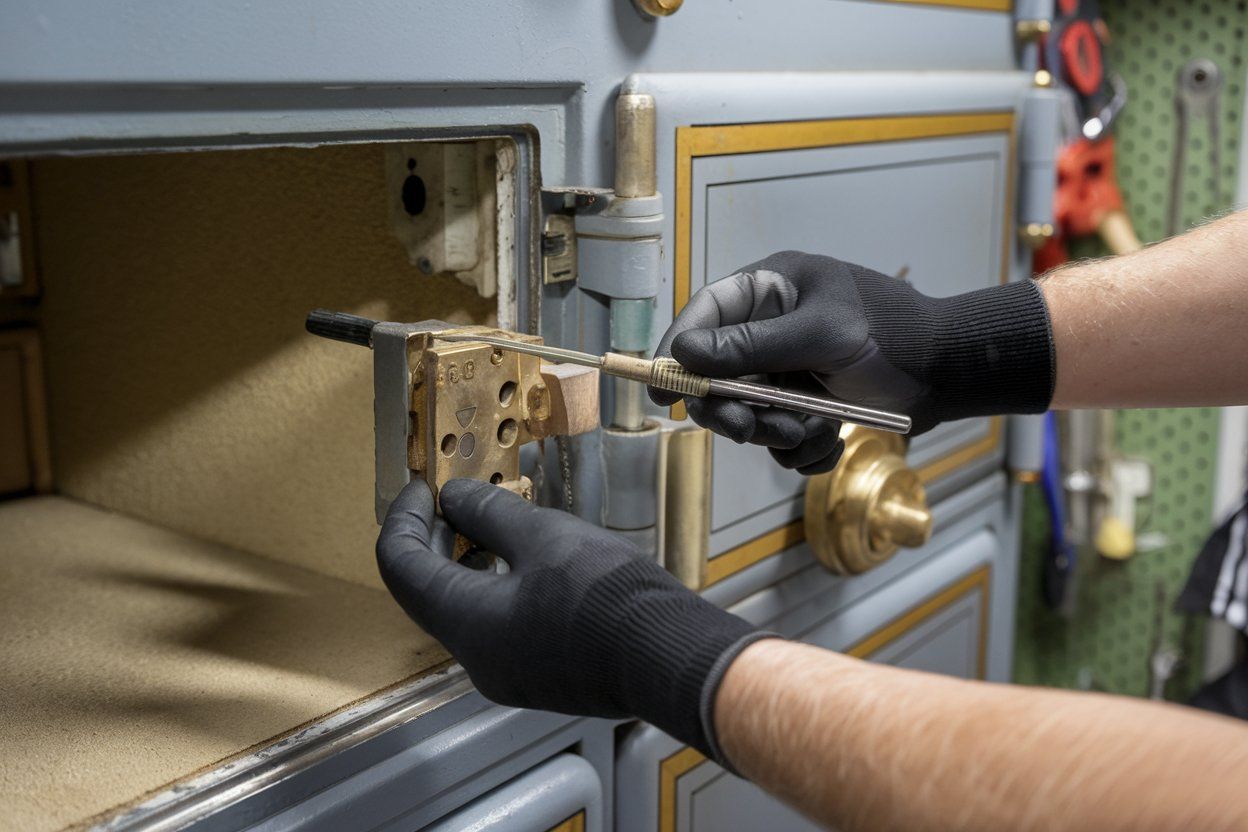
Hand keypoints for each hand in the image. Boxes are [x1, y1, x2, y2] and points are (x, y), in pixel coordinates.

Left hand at [376, 478, 771, 760]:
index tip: (422, 486)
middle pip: (426, 591)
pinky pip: (495, 626)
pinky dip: (493, 586)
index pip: (400, 566)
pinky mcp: (536, 674)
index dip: (403, 518)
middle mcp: (475, 658)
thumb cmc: (606, 595)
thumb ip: (489, 513)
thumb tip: (454, 498)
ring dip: (463, 562)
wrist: (668, 654)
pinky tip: (522, 560)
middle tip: (452, 498)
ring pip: (463, 610)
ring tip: (487, 521)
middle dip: (432, 538)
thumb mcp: (543, 536)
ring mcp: (507, 672)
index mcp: (466, 623)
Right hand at [650, 251, 1053, 448]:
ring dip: (776, 433)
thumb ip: (752, 345)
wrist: (951, 373)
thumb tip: (683, 355)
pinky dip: (803, 450)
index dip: (676, 354)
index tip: (661, 394)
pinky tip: (830, 442)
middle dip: (737, 409)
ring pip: (750, 415)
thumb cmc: (893, 335)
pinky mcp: (807, 406)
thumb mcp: (821, 334)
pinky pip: (782, 439)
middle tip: (750, 429)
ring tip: (813, 430)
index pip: (703, 317)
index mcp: (770, 290)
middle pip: (718, 377)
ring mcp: (788, 371)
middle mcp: (772, 329)